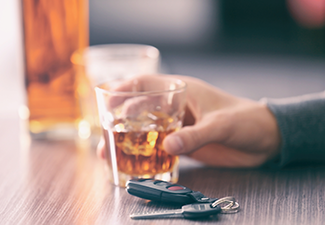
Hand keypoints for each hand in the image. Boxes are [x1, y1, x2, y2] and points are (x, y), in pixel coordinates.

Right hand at [97, 75, 280, 167]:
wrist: (264, 139)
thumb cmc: (246, 120)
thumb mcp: (221, 124)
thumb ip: (195, 135)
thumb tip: (166, 144)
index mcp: (183, 91)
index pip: (148, 83)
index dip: (126, 89)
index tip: (108, 101)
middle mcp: (176, 106)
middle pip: (141, 109)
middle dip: (120, 120)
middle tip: (105, 135)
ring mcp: (178, 125)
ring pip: (147, 129)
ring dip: (129, 139)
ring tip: (110, 153)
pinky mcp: (184, 142)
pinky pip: (160, 146)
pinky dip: (146, 152)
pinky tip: (134, 161)